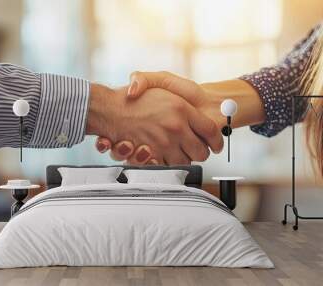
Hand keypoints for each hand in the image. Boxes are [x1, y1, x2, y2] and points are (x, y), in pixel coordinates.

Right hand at [87, 84, 222, 164]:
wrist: (109, 107)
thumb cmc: (136, 95)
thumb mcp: (159, 81)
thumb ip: (180, 89)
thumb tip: (203, 105)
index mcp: (182, 108)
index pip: (210, 131)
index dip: (216, 141)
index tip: (216, 145)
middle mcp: (176, 127)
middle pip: (201, 152)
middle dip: (200, 153)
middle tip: (196, 149)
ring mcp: (165, 143)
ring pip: (185, 161)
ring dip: (183, 158)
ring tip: (176, 150)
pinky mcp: (152, 155)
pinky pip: (167, 166)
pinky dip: (166, 163)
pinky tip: (162, 154)